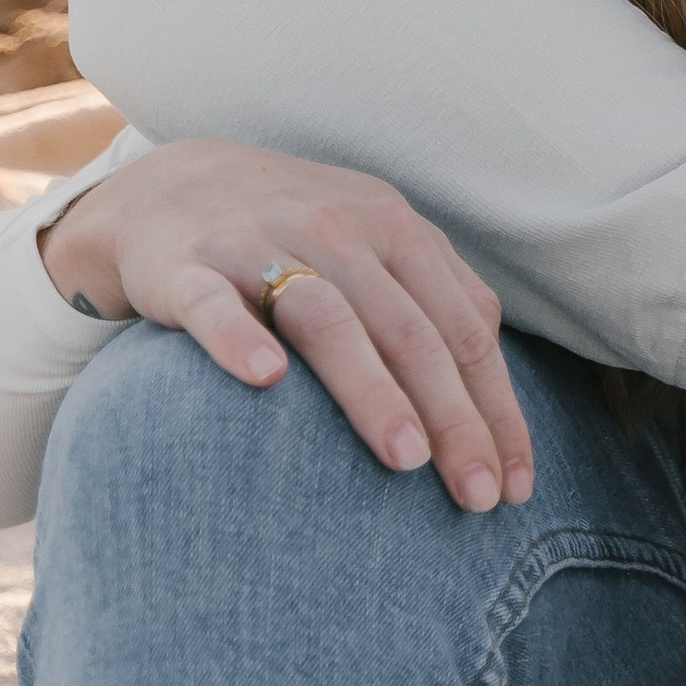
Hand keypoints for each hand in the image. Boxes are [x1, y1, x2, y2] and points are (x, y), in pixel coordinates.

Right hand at [41, 140, 532, 513]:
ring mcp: (262, 242)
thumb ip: (438, 305)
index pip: (466, 327)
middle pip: (410, 331)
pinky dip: (240, 339)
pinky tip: (266, 380)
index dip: (497, 408)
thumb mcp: (377, 249)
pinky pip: (215, 304)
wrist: (171, 188)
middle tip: (477, 497)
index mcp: (397, 230)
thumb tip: (500, 404)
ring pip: (327, 318)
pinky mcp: (187, 265)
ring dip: (372, 389)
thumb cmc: (298, 238)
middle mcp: (339, 229)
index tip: (515, 486)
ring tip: (406, 459)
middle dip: (453, 418)